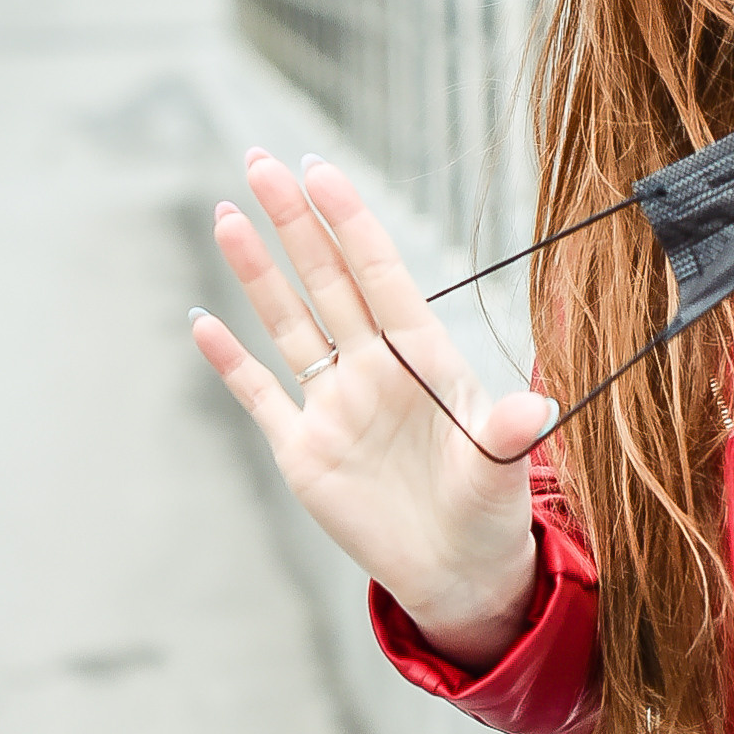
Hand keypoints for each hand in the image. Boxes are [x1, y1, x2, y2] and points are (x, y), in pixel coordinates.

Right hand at [191, 150, 554, 667]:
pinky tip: (202, 322)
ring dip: (256, 273)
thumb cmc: (490, 512)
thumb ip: (505, 436)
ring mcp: (334, 407)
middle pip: (326, 281)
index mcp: (422, 358)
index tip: (320, 169)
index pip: (379, 274)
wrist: (459, 572)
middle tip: (260, 160)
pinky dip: (230, 362)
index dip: (349, 222)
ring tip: (228, 216)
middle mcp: (372, 370)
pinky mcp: (304, 451)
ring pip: (288, 324)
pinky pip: (260, 396)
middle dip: (293, 221)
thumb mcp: (501, 471)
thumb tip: (531, 410)